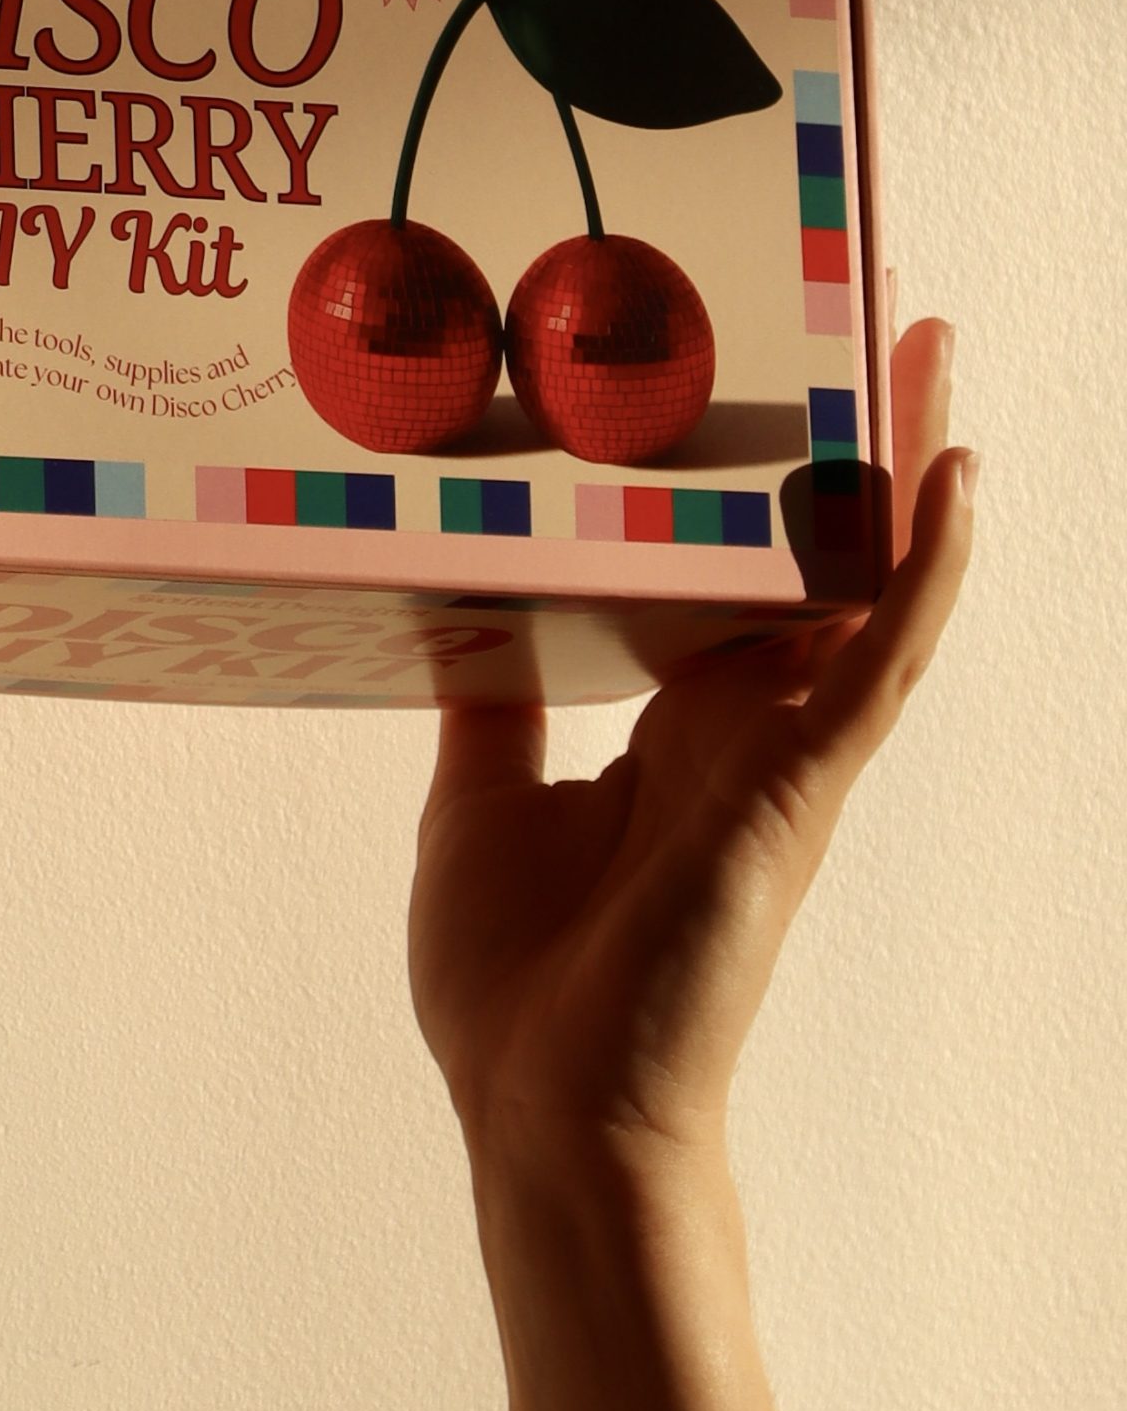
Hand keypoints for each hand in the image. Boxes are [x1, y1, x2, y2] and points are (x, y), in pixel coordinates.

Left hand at [410, 315, 974, 1171]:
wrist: (539, 1105)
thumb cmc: (513, 980)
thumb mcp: (478, 800)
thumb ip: (489, 705)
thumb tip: (458, 615)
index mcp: (665, 726)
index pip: (719, 576)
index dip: (738, 485)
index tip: (731, 380)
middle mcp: (737, 725)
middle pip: (807, 554)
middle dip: (836, 439)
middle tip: (853, 306)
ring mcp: (778, 755)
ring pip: (859, 581)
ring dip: (895, 463)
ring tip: (918, 340)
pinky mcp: (796, 788)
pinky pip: (878, 660)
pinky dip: (919, 572)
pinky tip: (952, 475)